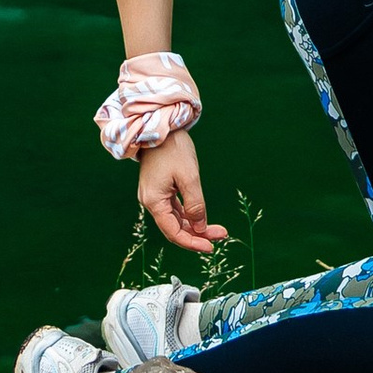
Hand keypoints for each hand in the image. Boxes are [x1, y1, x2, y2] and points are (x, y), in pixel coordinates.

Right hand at [138, 129, 227, 256]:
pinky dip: (188, 215)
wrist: (159, 126)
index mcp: (154, 201)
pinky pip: (174, 209)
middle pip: (175, 228)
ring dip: (195, 226)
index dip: (192, 242)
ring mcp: (155, 195)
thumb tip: (201, 228)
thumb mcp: (189, 177)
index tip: (211, 247)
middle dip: (198, 234)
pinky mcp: (159, 189)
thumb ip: (195, 204)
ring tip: (217, 229)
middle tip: (221, 235)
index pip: (173, 232)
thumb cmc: (173, 149)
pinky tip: (202, 219)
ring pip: (176, 219)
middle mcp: (151, 201)